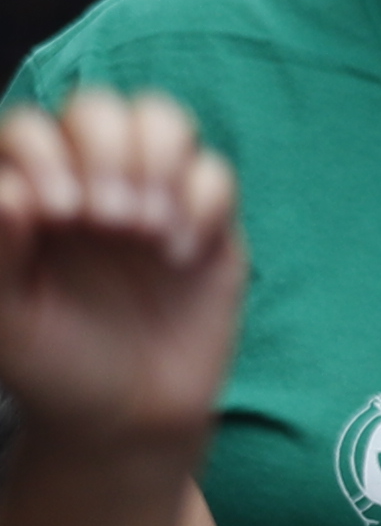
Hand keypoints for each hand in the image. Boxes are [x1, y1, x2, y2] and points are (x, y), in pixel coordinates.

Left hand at [0, 89, 245, 467]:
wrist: (127, 418)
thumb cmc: (52, 364)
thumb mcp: (7, 317)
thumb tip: (8, 192)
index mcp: (30, 196)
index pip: (30, 129)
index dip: (45, 154)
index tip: (57, 216)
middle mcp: (88, 181)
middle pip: (100, 107)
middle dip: (107, 152)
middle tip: (108, 221)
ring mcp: (152, 194)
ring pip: (164, 119)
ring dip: (158, 161)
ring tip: (145, 228)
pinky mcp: (207, 218)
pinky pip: (215, 173)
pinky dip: (201, 205)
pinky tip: (179, 258)